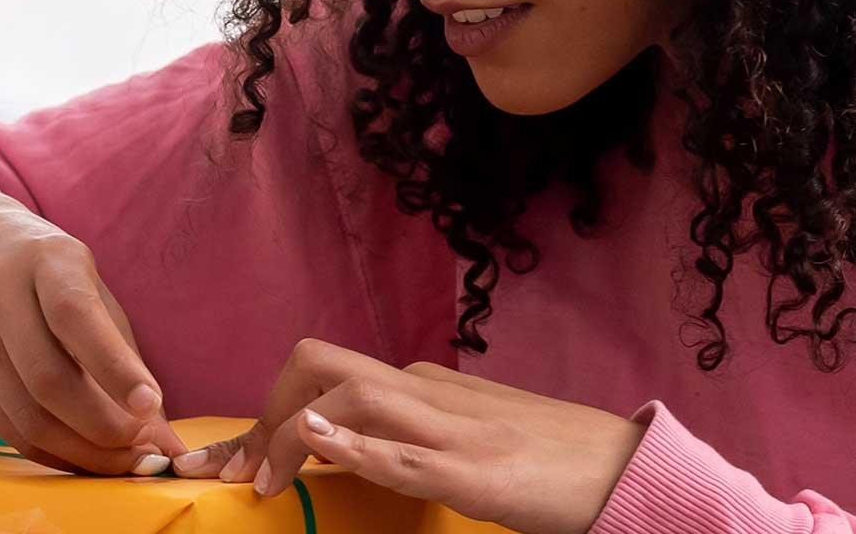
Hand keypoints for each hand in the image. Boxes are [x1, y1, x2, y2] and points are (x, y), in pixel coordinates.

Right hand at [0, 189, 186, 474]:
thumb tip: (167, 439)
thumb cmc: (44, 272)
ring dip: (85, 453)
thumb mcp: (87, 286)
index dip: (115, 366)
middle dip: (106, 428)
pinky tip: (88, 459)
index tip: (152, 405)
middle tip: (148, 452)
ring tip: (127, 462)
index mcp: (45, 261)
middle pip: (48, 380)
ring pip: (28, 417)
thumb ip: (125, 355)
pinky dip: (55, 455)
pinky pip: (10, 432)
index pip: (75, 316)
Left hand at [174, 339, 642, 533]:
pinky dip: (355, 446)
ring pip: (349, 398)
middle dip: (261, 418)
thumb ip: (416, 435)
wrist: (628, 470)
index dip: (264, 416)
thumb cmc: (554, 462)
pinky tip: (322, 448)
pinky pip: (403, 451)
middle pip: (318, 368)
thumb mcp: (474, 438)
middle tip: (232, 476)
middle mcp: (430, 392)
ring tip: (259, 486)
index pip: (324, 377)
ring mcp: (452, 427)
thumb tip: (350, 446)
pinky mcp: (474, 468)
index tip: (227, 462)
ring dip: (288, 437)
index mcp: (427, 385)